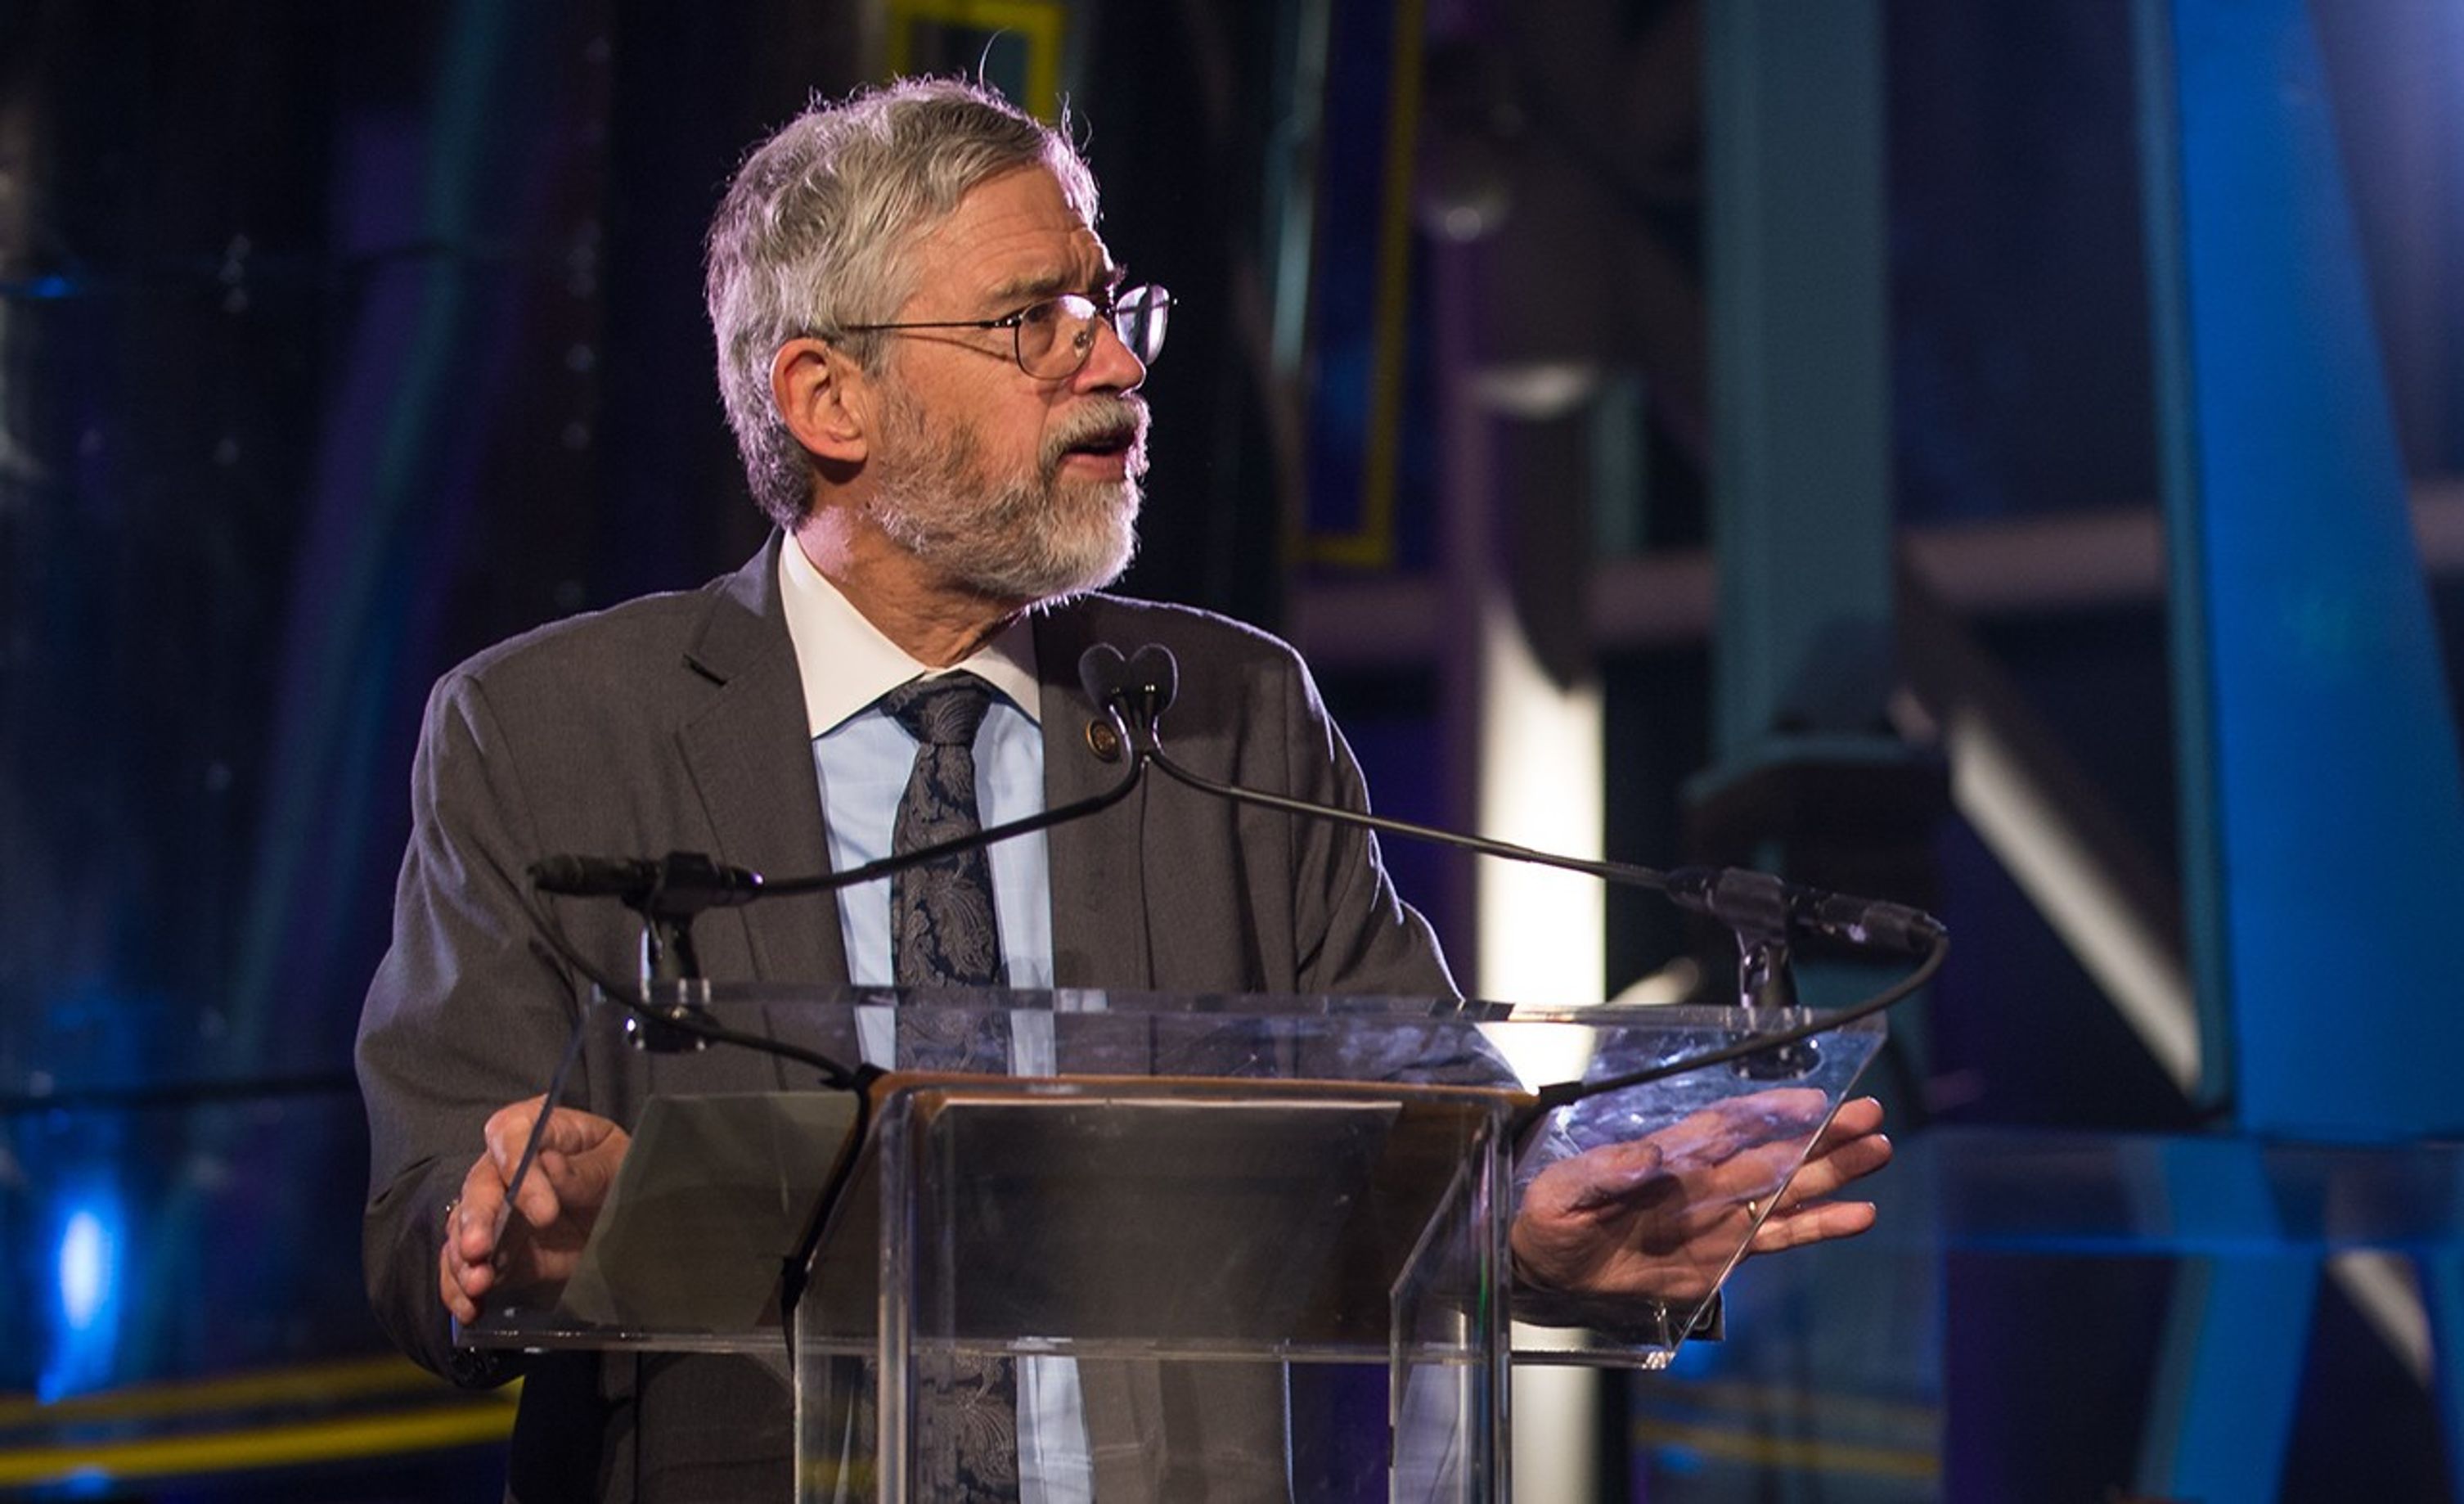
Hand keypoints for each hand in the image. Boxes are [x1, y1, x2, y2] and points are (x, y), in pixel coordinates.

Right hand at [438, 1096, 630, 1325]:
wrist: (629, 1216)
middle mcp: (506, 1167)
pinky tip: (470, 1307)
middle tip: (480, 1248)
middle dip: (477, 1219)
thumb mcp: (618, 1165)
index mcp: (539, 1129)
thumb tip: (548, 1166)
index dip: (516, 1167)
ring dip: (463, 1258)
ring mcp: (496, 1210)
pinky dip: (460, 1288)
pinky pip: (466, 1266)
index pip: (511, 1134)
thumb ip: (585, 1171)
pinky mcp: (497, 1251)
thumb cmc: (622, 1173)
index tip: (541, 1208)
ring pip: (463, 1228)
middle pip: (478, 1185)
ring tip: (477, 1283)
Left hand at [1510, 1092, 1891, 1304]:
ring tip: (1878, 1151)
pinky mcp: (1725, 1254)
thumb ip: (1605, 1171)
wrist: (1546, 1270)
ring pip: (1789, 1189)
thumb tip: (1652, 1156)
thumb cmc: (1549, 1219)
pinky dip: (1821, 1225)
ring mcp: (1719, 1217)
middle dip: (1823, 1135)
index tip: (1810, 1101)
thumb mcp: (1563, 1191)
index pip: (1728, 1126)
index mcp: (1667, 1158)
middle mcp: (1704, 1182)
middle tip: (1870, 1115)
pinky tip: (1859, 1215)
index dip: (1769, 1112)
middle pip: (1775, 1151)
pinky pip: (1780, 1236)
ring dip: (1833, 1172)